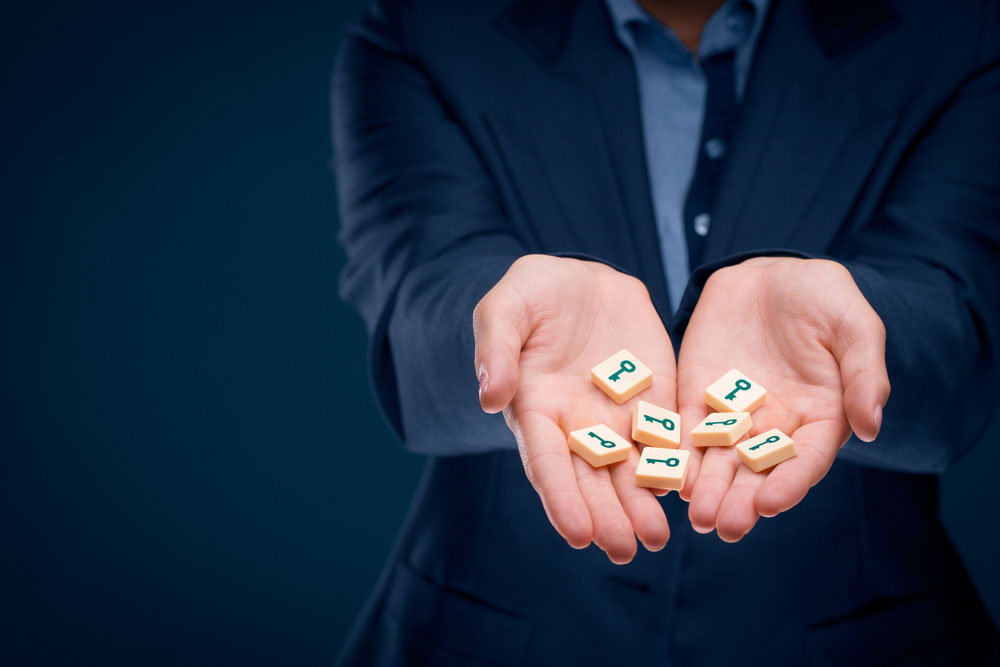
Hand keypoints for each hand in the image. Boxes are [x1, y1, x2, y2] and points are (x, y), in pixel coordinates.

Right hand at [474, 255, 675, 563]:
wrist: (582, 279)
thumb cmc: (532, 294)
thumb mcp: (505, 308)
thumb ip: (497, 349)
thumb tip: (490, 397)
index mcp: (535, 409)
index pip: (547, 462)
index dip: (561, 499)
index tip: (577, 534)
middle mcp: (576, 425)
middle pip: (592, 478)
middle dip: (607, 515)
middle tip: (626, 549)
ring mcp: (617, 416)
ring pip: (631, 469)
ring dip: (642, 504)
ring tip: (658, 537)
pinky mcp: (655, 400)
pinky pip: (669, 436)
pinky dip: (679, 464)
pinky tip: (693, 491)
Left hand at [677, 257, 889, 540]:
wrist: (771, 273)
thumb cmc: (824, 298)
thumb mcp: (854, 326)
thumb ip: (864, 374)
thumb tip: (873, 426)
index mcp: (820, 417)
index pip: (805, 459)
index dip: (790, 483)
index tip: (771, 505)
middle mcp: (776, 425)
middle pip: (758, 471)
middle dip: (741, 500)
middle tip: (724, 526)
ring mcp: (734, 412)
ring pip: (719, 459)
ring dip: (707, 488)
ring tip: (696, 516)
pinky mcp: (697, 394)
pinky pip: (684, 428)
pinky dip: (676, 452)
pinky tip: (665, 474)